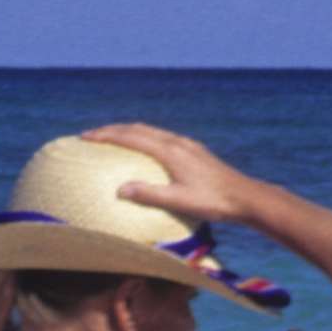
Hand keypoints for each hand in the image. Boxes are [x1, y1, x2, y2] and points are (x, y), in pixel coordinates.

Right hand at [81, 123, 268, 230]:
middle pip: (138, 129)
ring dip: (129, 131)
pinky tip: (145, 148)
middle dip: (113, 129)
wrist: (245, 197)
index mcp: (170, 151)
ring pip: (151, 130)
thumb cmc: (213, 201)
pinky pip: (162, 136)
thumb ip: (149, 195)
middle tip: (92, 135)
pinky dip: (145, 137)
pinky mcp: (194, 151)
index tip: (85, 137)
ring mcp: (187, 145)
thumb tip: (119, 189)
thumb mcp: (179, 201)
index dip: (106, 135)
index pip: (131, 137)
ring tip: (112, 137)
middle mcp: (177, 142)